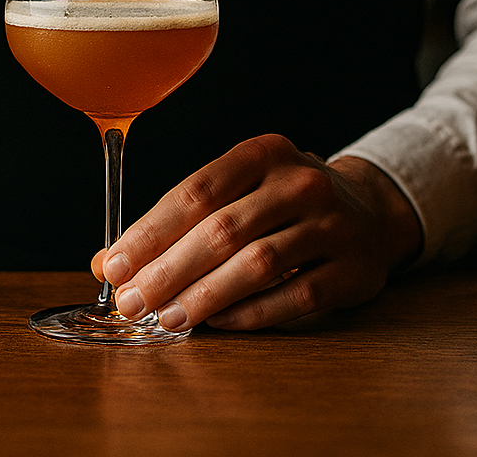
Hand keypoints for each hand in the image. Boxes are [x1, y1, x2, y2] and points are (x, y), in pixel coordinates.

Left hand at [91, 134, 422, 330]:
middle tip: (132, 301)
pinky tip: (216, 323)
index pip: (196, 191)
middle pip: (222, 230)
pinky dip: (250, 313)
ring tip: (166, 317)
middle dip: (168, 270)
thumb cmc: (282, 201)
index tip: (115, 265)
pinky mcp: (353, 269)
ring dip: (204, 296)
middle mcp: (299, 182)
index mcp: (262, 153)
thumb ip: (175, 223)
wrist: (370, 210)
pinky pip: (295, 297)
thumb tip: (106, 262)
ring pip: (257, 264)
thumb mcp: (236, 191)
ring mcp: (331, 224)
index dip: (151, 231)